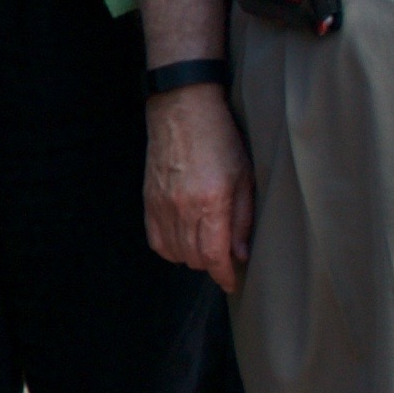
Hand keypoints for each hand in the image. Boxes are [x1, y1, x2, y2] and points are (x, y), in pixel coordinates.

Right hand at [144, 87, 253, 292]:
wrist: (182, 110)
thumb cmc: (219, 138)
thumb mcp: (244, 176)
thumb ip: (243, 218)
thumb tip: (241, 253)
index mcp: (211, 202)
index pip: (214, 255)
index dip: (224, 275)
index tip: (231, 282)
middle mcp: (183, 208)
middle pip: (194, 259)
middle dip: (212, 265)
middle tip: (225, 256)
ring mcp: (162, 205)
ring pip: (175, 253)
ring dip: (192, 258)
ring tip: (205, 246)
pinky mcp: (149, 200)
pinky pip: (156, 240)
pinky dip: (170, 248)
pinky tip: (182, 240)